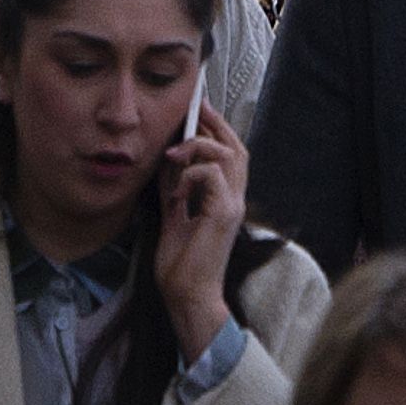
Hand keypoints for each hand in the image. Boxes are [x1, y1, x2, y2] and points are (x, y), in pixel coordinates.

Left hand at [151, 96, 249, 350]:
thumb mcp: (174, 217)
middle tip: (195, 107)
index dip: (217, 129)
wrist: (188, 296)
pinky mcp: (224, 213)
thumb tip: (169, 165)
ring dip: (199, 147)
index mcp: (225, 200)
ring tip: (174, 157)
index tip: (197, 109)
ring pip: (229, 154)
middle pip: (236, 147)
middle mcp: (235, 199)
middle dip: (215, 123)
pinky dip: (191, 174)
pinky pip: (212, 174)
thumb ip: (176, 191)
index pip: (230, 154)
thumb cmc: (182, 266)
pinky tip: (176, 191)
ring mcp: (233, 205)